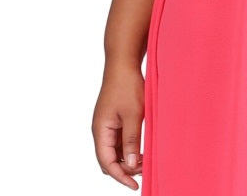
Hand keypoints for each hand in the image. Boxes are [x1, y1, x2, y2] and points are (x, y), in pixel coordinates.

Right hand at [92, 62, 145, 190]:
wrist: (123, 63)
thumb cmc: (127, 86)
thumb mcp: (133, 115)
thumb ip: (131, 140)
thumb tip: (130, 164)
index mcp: (101, 131)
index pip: (106, 163)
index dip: (120, 176)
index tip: (134, 185)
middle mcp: (101, 130)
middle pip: (108, 159)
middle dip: (124, 169)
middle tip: (145, 169)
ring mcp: (107, 124)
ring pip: (114, 150)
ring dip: (128, 158)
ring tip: (146, 159)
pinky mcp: (114, 119)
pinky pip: (119, 140)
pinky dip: (129, 147)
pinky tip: (142, 146)